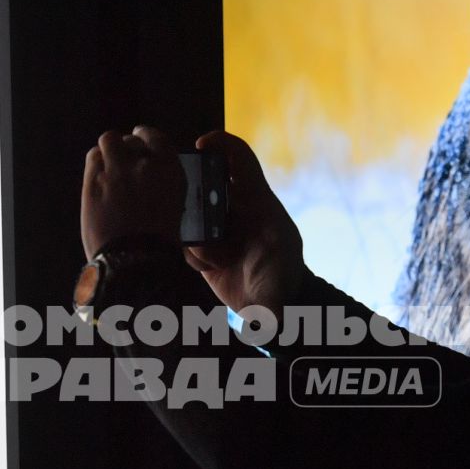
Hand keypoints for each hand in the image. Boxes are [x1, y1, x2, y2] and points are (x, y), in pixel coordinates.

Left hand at [81, 126, 185, 258]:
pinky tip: (97, 175)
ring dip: (108, 149)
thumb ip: (161, 188)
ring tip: (107, 162)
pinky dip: (95, 162)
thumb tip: (149, 180)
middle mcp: (145, 165)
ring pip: (109, 140)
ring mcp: (117, 171)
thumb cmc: (156, 244)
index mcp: (170, 172)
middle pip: (131, 139)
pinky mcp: (94, 181)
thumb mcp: (172, 210)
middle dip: (126, 146)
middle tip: (122, 158)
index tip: (140, 137)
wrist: (135, 261)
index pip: (156, 138)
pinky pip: (93, 157)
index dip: (145, 136)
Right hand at [181, 131, 307, 316]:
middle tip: (188, 212)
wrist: (273, 306)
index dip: (223, 144)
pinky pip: (187, 238)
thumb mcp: (277, 283)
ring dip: (192, 233)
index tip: (201, 145)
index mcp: (258, 202)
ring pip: (191, 212)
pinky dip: (192, 253)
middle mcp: (237, 209)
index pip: (241, 160)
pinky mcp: (207, 245)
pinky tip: (209, 267)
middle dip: (193, 193)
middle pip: (206, 181)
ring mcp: (220, 226)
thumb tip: (260, 324)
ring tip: (211, 258)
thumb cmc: (282, 285)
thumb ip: (266, 298)